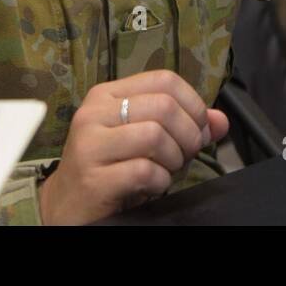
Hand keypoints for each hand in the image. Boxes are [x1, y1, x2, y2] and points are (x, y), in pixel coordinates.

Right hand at [36, 69, 229, 224]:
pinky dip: (160, 181)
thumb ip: (182, 125)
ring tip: (165, 171)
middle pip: (164, 106)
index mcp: (107, 94)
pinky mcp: (93, 178)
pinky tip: (152, 186)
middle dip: (188, 135)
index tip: (198, 128)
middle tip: (184, 155)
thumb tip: (220, 121)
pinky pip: (144, 171)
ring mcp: (90, 144)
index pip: (164, 79)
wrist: (66, 207)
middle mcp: (95, 112)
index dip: (193, 104)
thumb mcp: (143, 139)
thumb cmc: (108, 169)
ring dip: (174, 160)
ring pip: (155, 135)